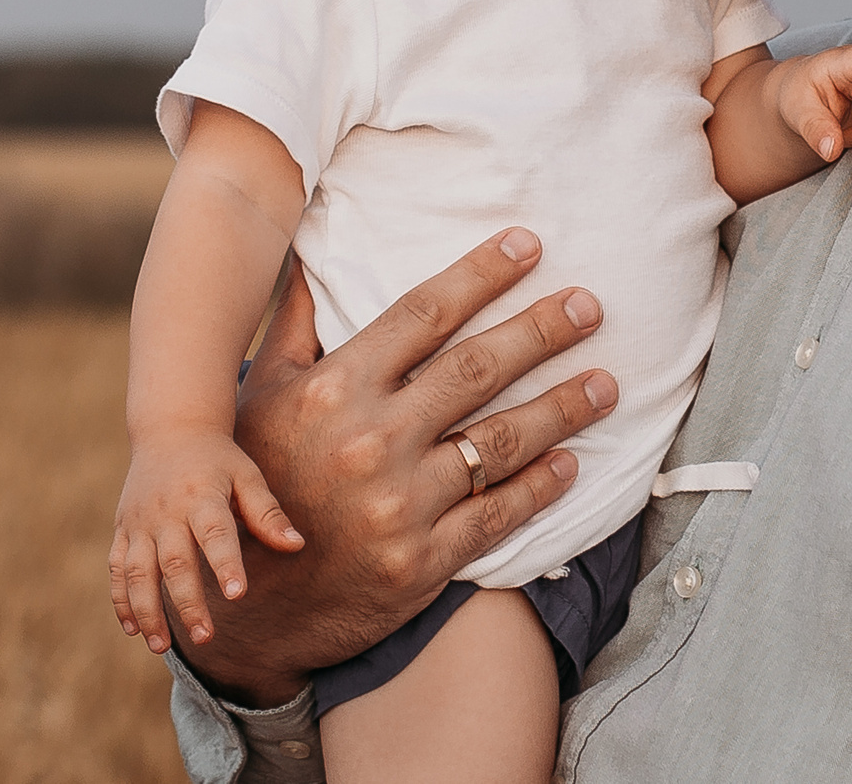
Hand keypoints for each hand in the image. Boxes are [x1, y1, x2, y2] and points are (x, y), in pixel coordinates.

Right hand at [109, 429, 303, 652]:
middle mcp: (167, 511)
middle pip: (175, 562)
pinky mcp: (123, 530)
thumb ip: (268, 512)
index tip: (237, 596)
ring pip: (138, 572)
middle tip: (205, 637)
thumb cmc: (218, 459)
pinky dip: (121, 600)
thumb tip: (297, 545)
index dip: (225, 565)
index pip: (215, 534)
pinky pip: (117, 569)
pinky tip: (133, 630)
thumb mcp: (247, 474)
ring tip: (162, 648)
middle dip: (188, 602)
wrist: (171, 430)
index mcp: (202, 496)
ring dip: (148, 611)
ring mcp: (140, 522)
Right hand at [166, 228, 620, 705]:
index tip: (529, 245)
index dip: (482, 273)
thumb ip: (294, 324)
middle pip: (478, 369)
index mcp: (333, 390)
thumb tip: (310, 252)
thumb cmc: (256, 483)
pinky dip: (540, 486)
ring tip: (605, 383)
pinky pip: (496, 514)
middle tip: (590, 305)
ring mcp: (399, 504)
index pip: (425, 313)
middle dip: (543, 331)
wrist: (246, 606)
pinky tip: (571, 463)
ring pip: (501, 441)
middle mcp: (370, 440)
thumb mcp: (259, 395)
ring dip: (562, 408)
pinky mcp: (421, 561)